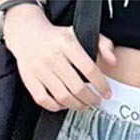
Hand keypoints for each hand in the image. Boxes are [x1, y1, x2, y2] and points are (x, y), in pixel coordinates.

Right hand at [2, 4, 117, 111]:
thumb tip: (113, 62)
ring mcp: (39, 69)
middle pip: (78, 87)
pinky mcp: (29, 79)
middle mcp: (52, 56)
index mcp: (67, 43)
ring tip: (83, 104)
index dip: (101, 85)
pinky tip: (64, 104)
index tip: (106, 94)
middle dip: (91, 99)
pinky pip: (45, 101)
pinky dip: (57, 106)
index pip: (90, 69)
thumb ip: (102, 44)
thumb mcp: (80, 33)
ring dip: (77, 105)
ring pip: (63, 97)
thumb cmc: (58, 38)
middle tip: (96, 101)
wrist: (27, 33)